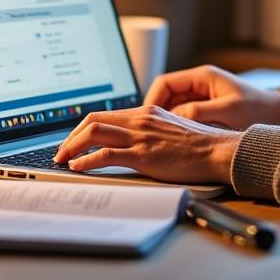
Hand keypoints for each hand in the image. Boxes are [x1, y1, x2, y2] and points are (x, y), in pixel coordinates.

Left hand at [52, 106, 241, 184]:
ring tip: (63, 160)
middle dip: (71, 137)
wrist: (218, 151)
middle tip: (61, 151)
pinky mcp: (142, 155)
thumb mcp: (172, 128)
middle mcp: (140, 120)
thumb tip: (135, 140)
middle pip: (93, 121)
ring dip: (72, 147)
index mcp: (147, 112)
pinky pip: (105, 155)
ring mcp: (140, 136)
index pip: (105, 115)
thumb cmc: (200, 145)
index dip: (83, 128)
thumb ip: (152, 130)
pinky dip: (86, 161)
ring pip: (94, 133)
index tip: (74, 140)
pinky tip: (78, 167)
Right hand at [143, 65, 279, 128]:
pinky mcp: (205, 111)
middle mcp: (199, 85)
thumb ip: (199, 112)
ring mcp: (201, 98)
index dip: (151, 100)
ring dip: (164, 122)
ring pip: (171, 108)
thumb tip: (172, 119)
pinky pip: (182, 117)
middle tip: (146, 134)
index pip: (164, 83)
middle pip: (164, 96)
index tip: (145, 119)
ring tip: (157, 140)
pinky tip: (173, 142)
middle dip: (154, 114)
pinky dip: (175, 128)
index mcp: (202, 76)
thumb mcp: (228, 111)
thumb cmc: (259, 109)